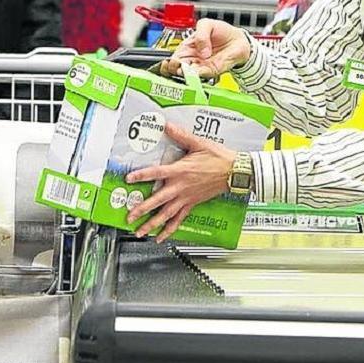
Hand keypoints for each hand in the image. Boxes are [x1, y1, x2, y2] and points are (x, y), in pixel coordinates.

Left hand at [125, 124, 236, 242]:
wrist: (234, 172)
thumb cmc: (218, 158)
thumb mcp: (198, 143)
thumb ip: (180, 135)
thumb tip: (166, 125)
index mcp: (180, 171)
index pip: (156, 173)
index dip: (141, 176)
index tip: (129, 179)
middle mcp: (180, 187)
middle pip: (157, 200)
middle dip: (142, 209)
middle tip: (129, 216)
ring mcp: (185, 198)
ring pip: (166, 214)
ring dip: (152, 224)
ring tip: (140, 232)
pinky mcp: (191, 204)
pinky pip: (178, 220)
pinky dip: (169, 230)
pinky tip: (160, 236)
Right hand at [159, 19, 251, 79]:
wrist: (239, 39)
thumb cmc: (221, 31)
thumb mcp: (206, 24)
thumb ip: (201, 34)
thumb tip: (201, 51)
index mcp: (186, 48)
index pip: (172, 59)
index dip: (168, 63)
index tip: (171, 61)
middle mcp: (192, 59)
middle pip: (176, 70)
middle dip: (174, 70)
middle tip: (177, 67)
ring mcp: (201, 66)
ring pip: (188, 75)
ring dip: (185, 75)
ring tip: (185, 70)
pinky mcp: (212, 71)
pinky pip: (203, 76)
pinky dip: (199, 75)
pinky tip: (197, 72)